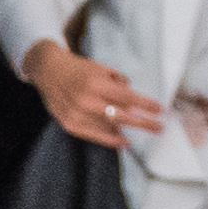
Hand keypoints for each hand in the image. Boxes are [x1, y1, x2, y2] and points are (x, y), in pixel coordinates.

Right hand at [29, 42, 160, 144]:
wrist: (47, 71)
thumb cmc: (78, 69)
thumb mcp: (100, 68)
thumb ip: (118, 82)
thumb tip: (133, 103)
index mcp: (95, 82)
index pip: (127, 97)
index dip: (145, 105)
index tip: (160, 110)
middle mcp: (85, 99)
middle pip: (121, 116)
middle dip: (143, 122)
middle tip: (159, 128)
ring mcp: (76, 114)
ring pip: (108, 127)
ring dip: (128, 129)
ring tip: (144, 128)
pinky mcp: (69, 124)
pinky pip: (94, 135)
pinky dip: (110, 139)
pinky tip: (122, 140)